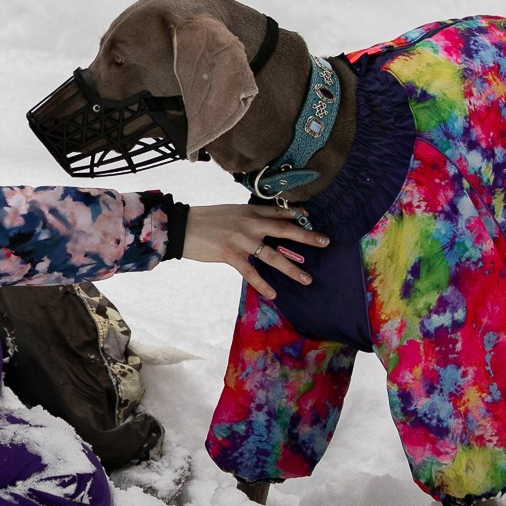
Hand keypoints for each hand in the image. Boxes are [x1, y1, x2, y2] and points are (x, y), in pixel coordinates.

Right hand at [181, 204, 327, 298]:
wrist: (181, 226)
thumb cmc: (204, 220)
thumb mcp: (229, 212)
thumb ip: (247, 217)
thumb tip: (260, 225)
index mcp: (249, 211)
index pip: (277, 211)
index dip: (295, 213)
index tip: (310, 216)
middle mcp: (249, 223)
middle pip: (283, 230)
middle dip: (306, 236)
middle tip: (325, 242)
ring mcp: (241, 239)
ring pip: (272, 255)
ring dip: (291, 268)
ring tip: (306, 279)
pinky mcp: (230, 254)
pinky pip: (250, 272)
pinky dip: (262, 284)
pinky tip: (273, 294)